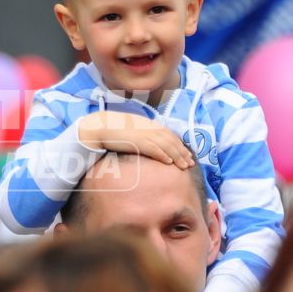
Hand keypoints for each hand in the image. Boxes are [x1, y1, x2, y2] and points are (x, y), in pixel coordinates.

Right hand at [75, 112, 195, 166]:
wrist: (102, 126)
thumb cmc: (115, 130)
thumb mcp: (133, 130)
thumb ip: (144, 135)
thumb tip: (150, 146)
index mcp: (150, 125)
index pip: (170, 136)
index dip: (180, 146)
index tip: (187, 155)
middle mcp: (151, 129)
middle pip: (172, 141)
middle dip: (183, 153)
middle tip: (190, 164)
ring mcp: (145, 134)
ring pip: (167, 146)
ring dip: (177, 156)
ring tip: (184, 166)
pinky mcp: (139, 141)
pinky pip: (154, 149)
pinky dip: (164, 155)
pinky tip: (169, 162)